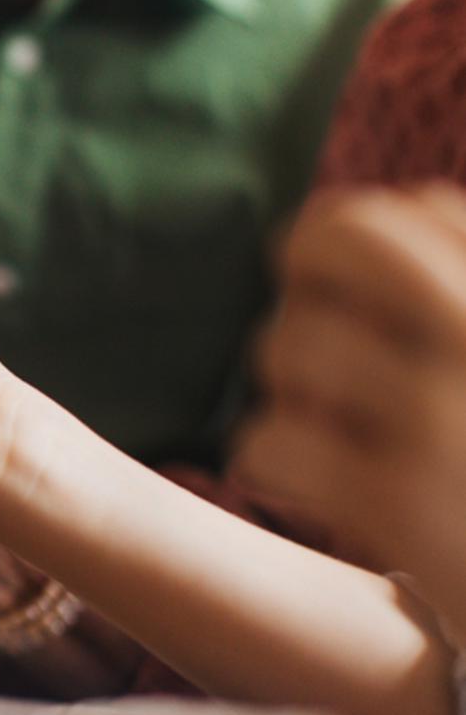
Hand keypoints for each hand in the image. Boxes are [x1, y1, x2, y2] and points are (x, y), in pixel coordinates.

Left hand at [234, 185, 465, 618]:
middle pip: (325, 242)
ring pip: (284, 349)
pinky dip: (279, 466)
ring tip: (353, 427)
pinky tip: (326, 487)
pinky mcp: (404, 507)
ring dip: (298, 389)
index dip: (357, 246)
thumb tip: (408, 207)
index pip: (398, 211)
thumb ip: (457, 274)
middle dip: (308, 281)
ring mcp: (445, 419)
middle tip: (332, 335)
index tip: (380, 297)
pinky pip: (268, 447)